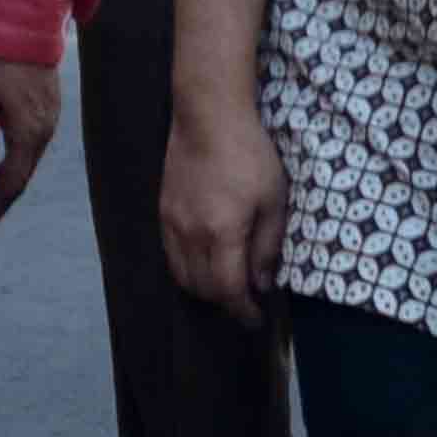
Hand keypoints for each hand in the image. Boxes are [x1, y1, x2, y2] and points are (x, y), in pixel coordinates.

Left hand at [0, 54, 59, 233]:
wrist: (27, 27)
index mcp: (28, 135)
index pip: (11, 184)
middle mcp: (44, 133)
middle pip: (21, 178)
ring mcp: (49, 122)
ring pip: (27, 162)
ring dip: (5, 181)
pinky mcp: (48, 110)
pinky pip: (31, 147)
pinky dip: (14, 162)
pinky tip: (0, 165)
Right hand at [158, 101, 287, 320]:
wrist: (209, 117)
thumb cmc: (250, 154)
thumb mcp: (274, 200)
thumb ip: (267, 246)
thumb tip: (262, 283)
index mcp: (222, 233)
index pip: (228, 291)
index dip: (242, 311)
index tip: (255, 319)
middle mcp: (190, 235)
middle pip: (203, 290)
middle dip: (226, 303)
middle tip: (247, 301)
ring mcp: (171, 224)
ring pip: (182, 277)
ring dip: (205, 290)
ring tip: (227, 286)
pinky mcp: (163, 213)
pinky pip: (171, 257)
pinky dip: (188, 270)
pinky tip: (205, 262)